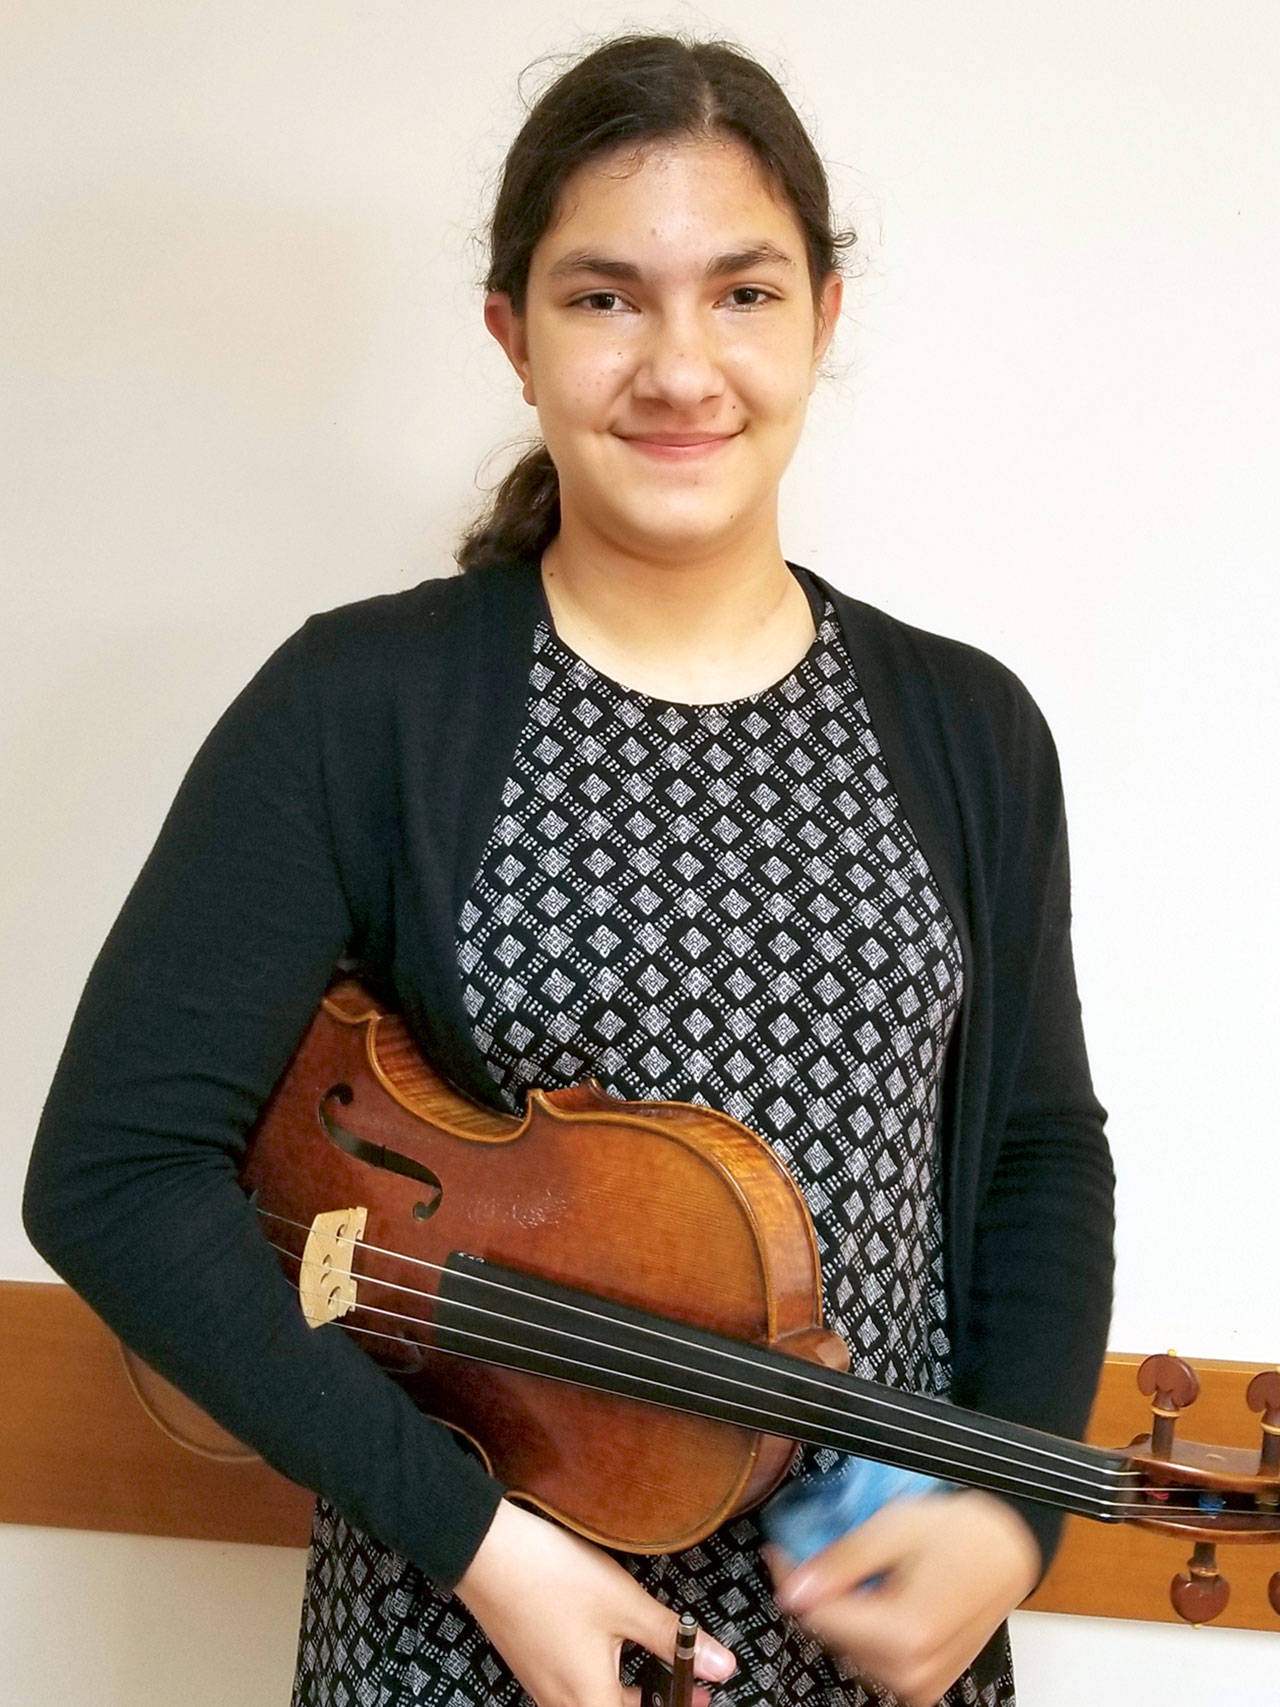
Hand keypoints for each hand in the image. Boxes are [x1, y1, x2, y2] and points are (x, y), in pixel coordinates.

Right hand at [456, 1498, 737, 1706]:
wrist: (486, 1551)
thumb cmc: (553, 1577)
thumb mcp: (624, 1604)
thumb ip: (673, 1639)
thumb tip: (722, 1666)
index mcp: (589, 1702)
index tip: (700, 1697)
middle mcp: (562, 1704)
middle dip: (657, 1704)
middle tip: (691, 1684)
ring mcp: (543, 1686)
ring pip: (597, 1703)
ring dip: (633, 1692)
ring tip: (661, 1659)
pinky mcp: (532, 1664)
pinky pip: (576, 1688)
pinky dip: (606, 1678)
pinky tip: (616, 1644)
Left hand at [765, 1490, 1039, 1706]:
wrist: (1007, 1550)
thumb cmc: (960, 1533)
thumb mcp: (895, 1529)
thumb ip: (841, 1562)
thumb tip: (792, 1589)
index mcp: (906, 1633)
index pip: (818, 1614)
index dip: (791, 1577)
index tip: (780, 1550)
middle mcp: (913, 1671)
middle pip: (830, 1634)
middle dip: (815, 1593)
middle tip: (812, 1553)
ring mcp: (920, 1684)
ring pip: (846, 1648)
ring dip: (838, 1610)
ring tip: (852, 1570)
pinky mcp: (924, 1685)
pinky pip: (871, 1659)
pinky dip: (862, 1627)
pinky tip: (873, 1596)